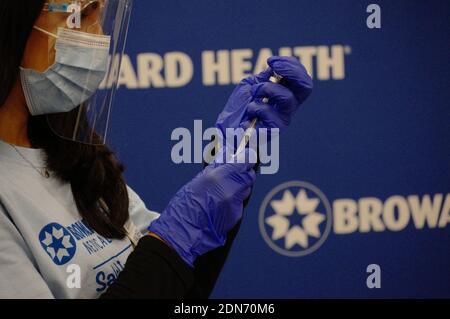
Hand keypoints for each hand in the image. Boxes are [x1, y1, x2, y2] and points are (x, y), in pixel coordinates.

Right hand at [148, 148, 256, 266]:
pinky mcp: (236, 214)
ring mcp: (234, 202)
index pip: (242, 162)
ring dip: (241, 187)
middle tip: (236, 173)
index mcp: (218, 176)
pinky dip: (235, 200)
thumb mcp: (199, 180)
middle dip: (244, 173)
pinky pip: (241, 202)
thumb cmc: (186, 205)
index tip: (247, 155)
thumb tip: (227, 154)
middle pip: (248, 175)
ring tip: (226, 191)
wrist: (184, 229)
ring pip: (246, 189)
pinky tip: (223, 204)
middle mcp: (229, 188)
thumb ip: (216, 168)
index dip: (247, 158)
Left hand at [216, 56, 312, 138]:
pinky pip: (268, 112)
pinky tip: (247, 113)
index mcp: (286, 95)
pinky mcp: (273, 131)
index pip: (302, 79)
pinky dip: (254, 107)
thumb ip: (264, 77)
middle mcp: (289, 108)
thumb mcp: (251, 85)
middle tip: (272, 66)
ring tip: (253, 94)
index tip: (271, 60)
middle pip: (306, 87)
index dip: (292, 65)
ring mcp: (283, 119)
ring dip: (265, 88)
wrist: (226, 130)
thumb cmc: (239, 108)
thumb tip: (273, 67)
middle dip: (290, 71)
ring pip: (286, 97)